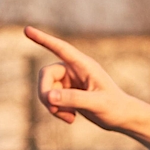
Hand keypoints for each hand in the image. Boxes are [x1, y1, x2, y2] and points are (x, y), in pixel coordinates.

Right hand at [25, 26, 149, 149]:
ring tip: (69, 118)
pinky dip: (56, 110)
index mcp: (84, 65)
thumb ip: (73, 99)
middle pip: (46, 75)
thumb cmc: (115, 108)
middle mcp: (74, 70)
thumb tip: (49, 96)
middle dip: (45, 92)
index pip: (60, 48)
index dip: (43, 39)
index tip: (27, 30)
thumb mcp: (96, 104)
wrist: (122, 118)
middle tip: (52, 108)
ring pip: (46, 89)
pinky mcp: (67, 93)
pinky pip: (51, 99)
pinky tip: (71, 118)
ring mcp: (69, 81)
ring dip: (52, 106)